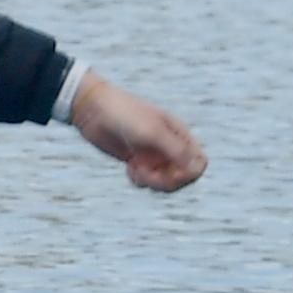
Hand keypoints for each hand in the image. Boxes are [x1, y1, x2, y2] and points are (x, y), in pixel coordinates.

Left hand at [68, 74, 205, 193]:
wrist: (92, 109)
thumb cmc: (124, 115)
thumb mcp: (151, 132)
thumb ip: (176, 150)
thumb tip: (198, 168)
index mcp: (179, 135)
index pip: (199, 163)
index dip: (189, 174)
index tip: (171, 172)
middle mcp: (169, 146)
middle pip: (183, 177)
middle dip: (167, 182)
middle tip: (148, 176)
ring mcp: (153, 154)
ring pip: (165, 182)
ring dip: (152, 182)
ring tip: (136, 171)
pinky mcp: (137, 160)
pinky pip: (147, 181)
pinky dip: (140, 180)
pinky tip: (129, 168)